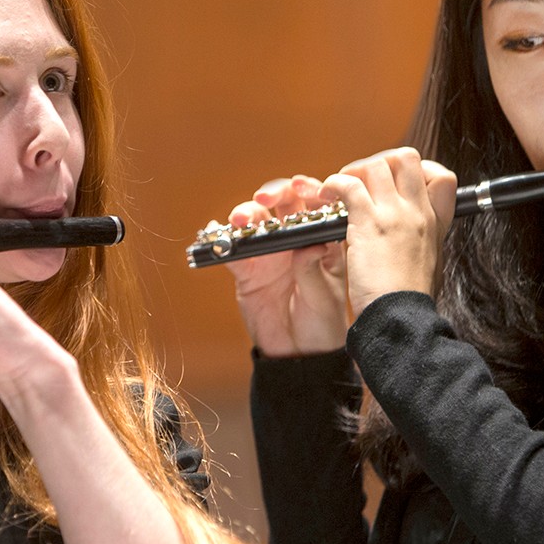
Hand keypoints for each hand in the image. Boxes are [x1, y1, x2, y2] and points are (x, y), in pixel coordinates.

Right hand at [226, 175, 348, 356]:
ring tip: (240, 220)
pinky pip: (232, 251)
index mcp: (320, 239)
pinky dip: (223, 242)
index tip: (300, 188)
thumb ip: (314, 270)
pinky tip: (217, 238)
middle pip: (282, 204)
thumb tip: (309, 245)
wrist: (301, 355)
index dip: (307, 190)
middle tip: (264, 199)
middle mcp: (294, 240)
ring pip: (256, 221)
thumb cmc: (324, 324)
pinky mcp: (247, 271)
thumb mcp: (326, 298)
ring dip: (246, 214)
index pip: (314, 205)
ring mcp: (269, 254)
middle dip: (273, 194)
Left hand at [320, 147, 456, 317]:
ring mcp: (395, 215)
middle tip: (362, 180)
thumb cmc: (407, 301)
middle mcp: (418, 213)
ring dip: (352, 171)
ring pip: (376, 165)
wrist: (400, 319)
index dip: (419, 171)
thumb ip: (420, 241)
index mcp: (435, 224)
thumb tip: (405, 232)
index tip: (397, 184)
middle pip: (406, 158)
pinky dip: (333, 183)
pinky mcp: (368, 223)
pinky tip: (326, 194)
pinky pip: (349, 185)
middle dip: (379, 161)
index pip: (443, 177)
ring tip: (339, 189)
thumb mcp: (428, 265)